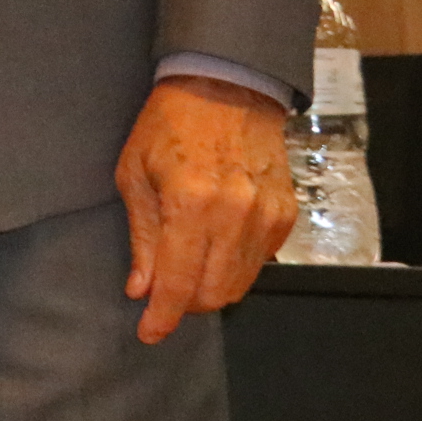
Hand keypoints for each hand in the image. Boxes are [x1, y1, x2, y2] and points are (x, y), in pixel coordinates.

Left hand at [117, 73, 298, 342]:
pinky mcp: (286, 215)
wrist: (226, 87)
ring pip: (240, 284)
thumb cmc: (168, 125)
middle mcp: (235, 215)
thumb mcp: (135, 174)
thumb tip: (142, 289)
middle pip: (213, 292)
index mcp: (191, 204)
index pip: (178, 282)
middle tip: (161, 294)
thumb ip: (142, 237)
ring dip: (210, 290)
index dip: (162, 316)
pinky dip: (234, 268)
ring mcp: (266, 217)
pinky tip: (213, 250)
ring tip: (185, 273)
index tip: (148, 333)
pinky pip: (259, 262)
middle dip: (184, 305)